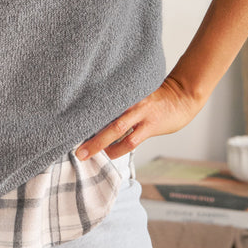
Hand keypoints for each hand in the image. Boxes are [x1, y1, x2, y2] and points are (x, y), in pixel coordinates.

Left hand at [74, 76, 201, 160]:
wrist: (183, 97)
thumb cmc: (156, 98)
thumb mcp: (135, 94)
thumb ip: (118, 102)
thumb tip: (96, 113)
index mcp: (123, 93)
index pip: (99, 103)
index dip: (82, 113)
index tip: (65, 122)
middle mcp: (129, 102)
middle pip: (103, 116)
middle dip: (87, 131)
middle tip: (72, 144)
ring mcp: (140, 113)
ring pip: (115, 129)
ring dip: (99, 143)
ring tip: (86, 154)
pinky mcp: (150, 125)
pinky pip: (131, 140)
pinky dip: (118, 148)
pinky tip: (109, 153)